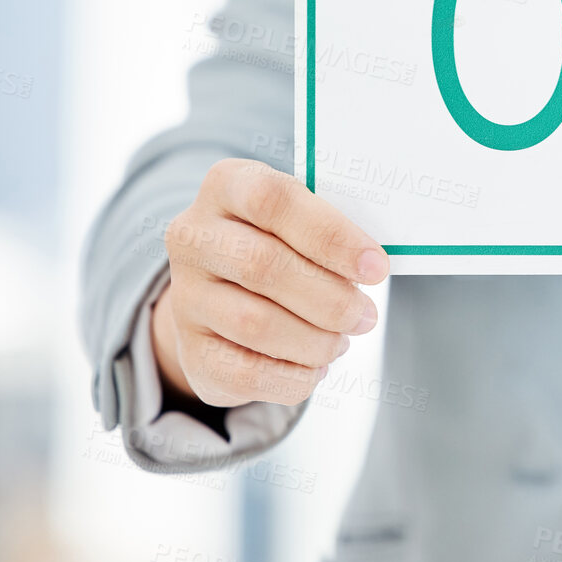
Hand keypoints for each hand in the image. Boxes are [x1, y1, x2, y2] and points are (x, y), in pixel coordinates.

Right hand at [151, 158, 388, 406]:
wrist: (224, 288)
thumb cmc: (284, 242)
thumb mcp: (303, 218)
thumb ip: (331, 231)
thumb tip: (372, 266)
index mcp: (228, 185)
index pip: (274, 200)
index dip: (331, 236)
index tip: (376, 268)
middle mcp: (194, 236)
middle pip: (263, 266)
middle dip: (329, 298)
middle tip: (366, 316)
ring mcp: (185, 294)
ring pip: (255, 324)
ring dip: (315, 340)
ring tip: (342, 340)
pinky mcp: (190, 348)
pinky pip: (243, 372)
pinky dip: (293, 376)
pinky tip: (316, 366)